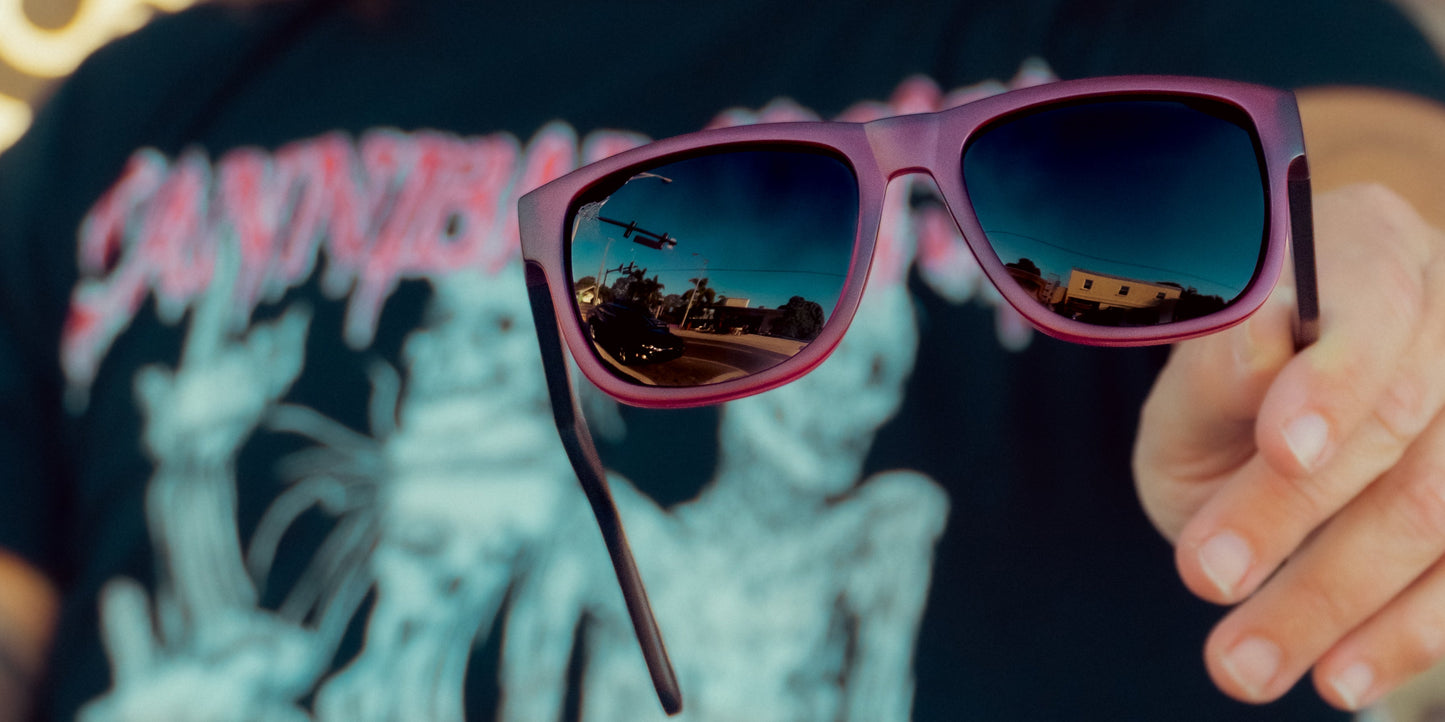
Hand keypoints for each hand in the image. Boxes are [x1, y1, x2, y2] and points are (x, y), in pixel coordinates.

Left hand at [1135, 180, 1444, 709]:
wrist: (1273, 452)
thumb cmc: (1230, 406)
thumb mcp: (1196, 386)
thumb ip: (1219, 372)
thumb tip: (1265, 342)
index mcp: (1371, 253)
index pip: (1372, 301)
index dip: (1334, 379)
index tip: (1281, 448)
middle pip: (1405, 416)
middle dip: (1295, 514)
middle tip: (1204, 577)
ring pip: (1443, 506)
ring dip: (1340, 597)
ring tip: (1243, 663)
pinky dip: (1407, 633)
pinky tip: (1339, 675)